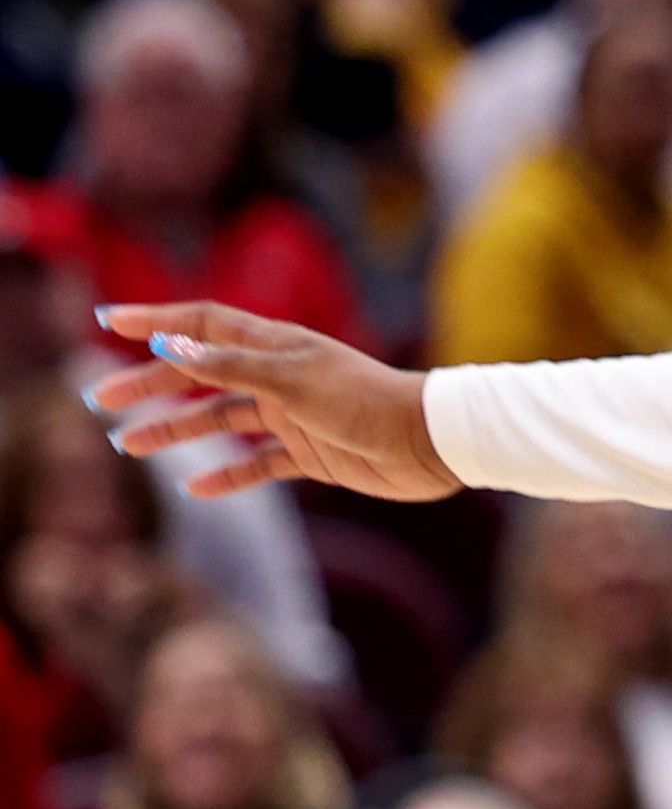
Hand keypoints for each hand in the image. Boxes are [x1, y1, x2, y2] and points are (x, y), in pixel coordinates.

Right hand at [84, 302, 455, 500]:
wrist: (431, 443)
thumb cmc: (366, 401)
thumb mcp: (292, 380)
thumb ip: (230, 367)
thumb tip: (168, 347)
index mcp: (274, 345)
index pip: (202, 325)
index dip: (156, 321)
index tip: (108, 321)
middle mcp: (279, 376)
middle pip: (200, 375)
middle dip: (150, 384)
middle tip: (102, 398)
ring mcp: (294, 416)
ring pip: (222, 421)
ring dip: (177, 430)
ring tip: (130, 445)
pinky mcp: (312, 454)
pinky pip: (259, 463)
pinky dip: (228, 474)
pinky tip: (195, 486)